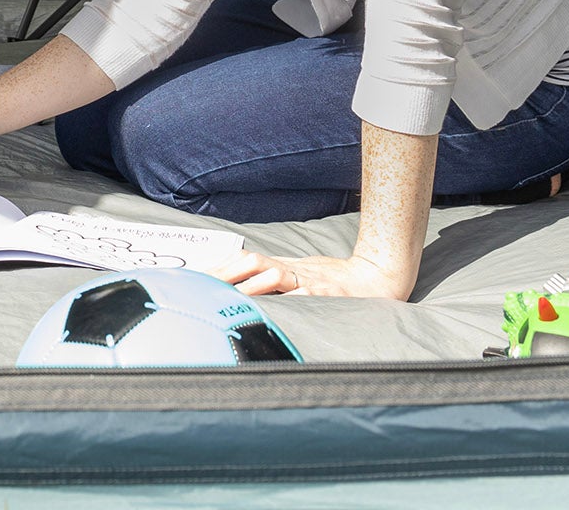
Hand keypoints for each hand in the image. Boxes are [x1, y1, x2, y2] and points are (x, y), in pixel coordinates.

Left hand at [215, 250, 412, 300]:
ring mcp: (306, 280)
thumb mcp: (298, 274)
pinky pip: (301, 295)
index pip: (241, 259)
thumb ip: (273, 279)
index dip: (217, 266)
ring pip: (271, 274)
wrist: (374, 277)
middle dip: (223, 272)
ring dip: (247, 284)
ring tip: (226, 295)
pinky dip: (285, 299)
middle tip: (200, 284)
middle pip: (248, 262)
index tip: (194, 275)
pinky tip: (270, 308)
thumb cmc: (332, 280)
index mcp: (280, 265)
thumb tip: (241, 285)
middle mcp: (289, 269)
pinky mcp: (325, 294)